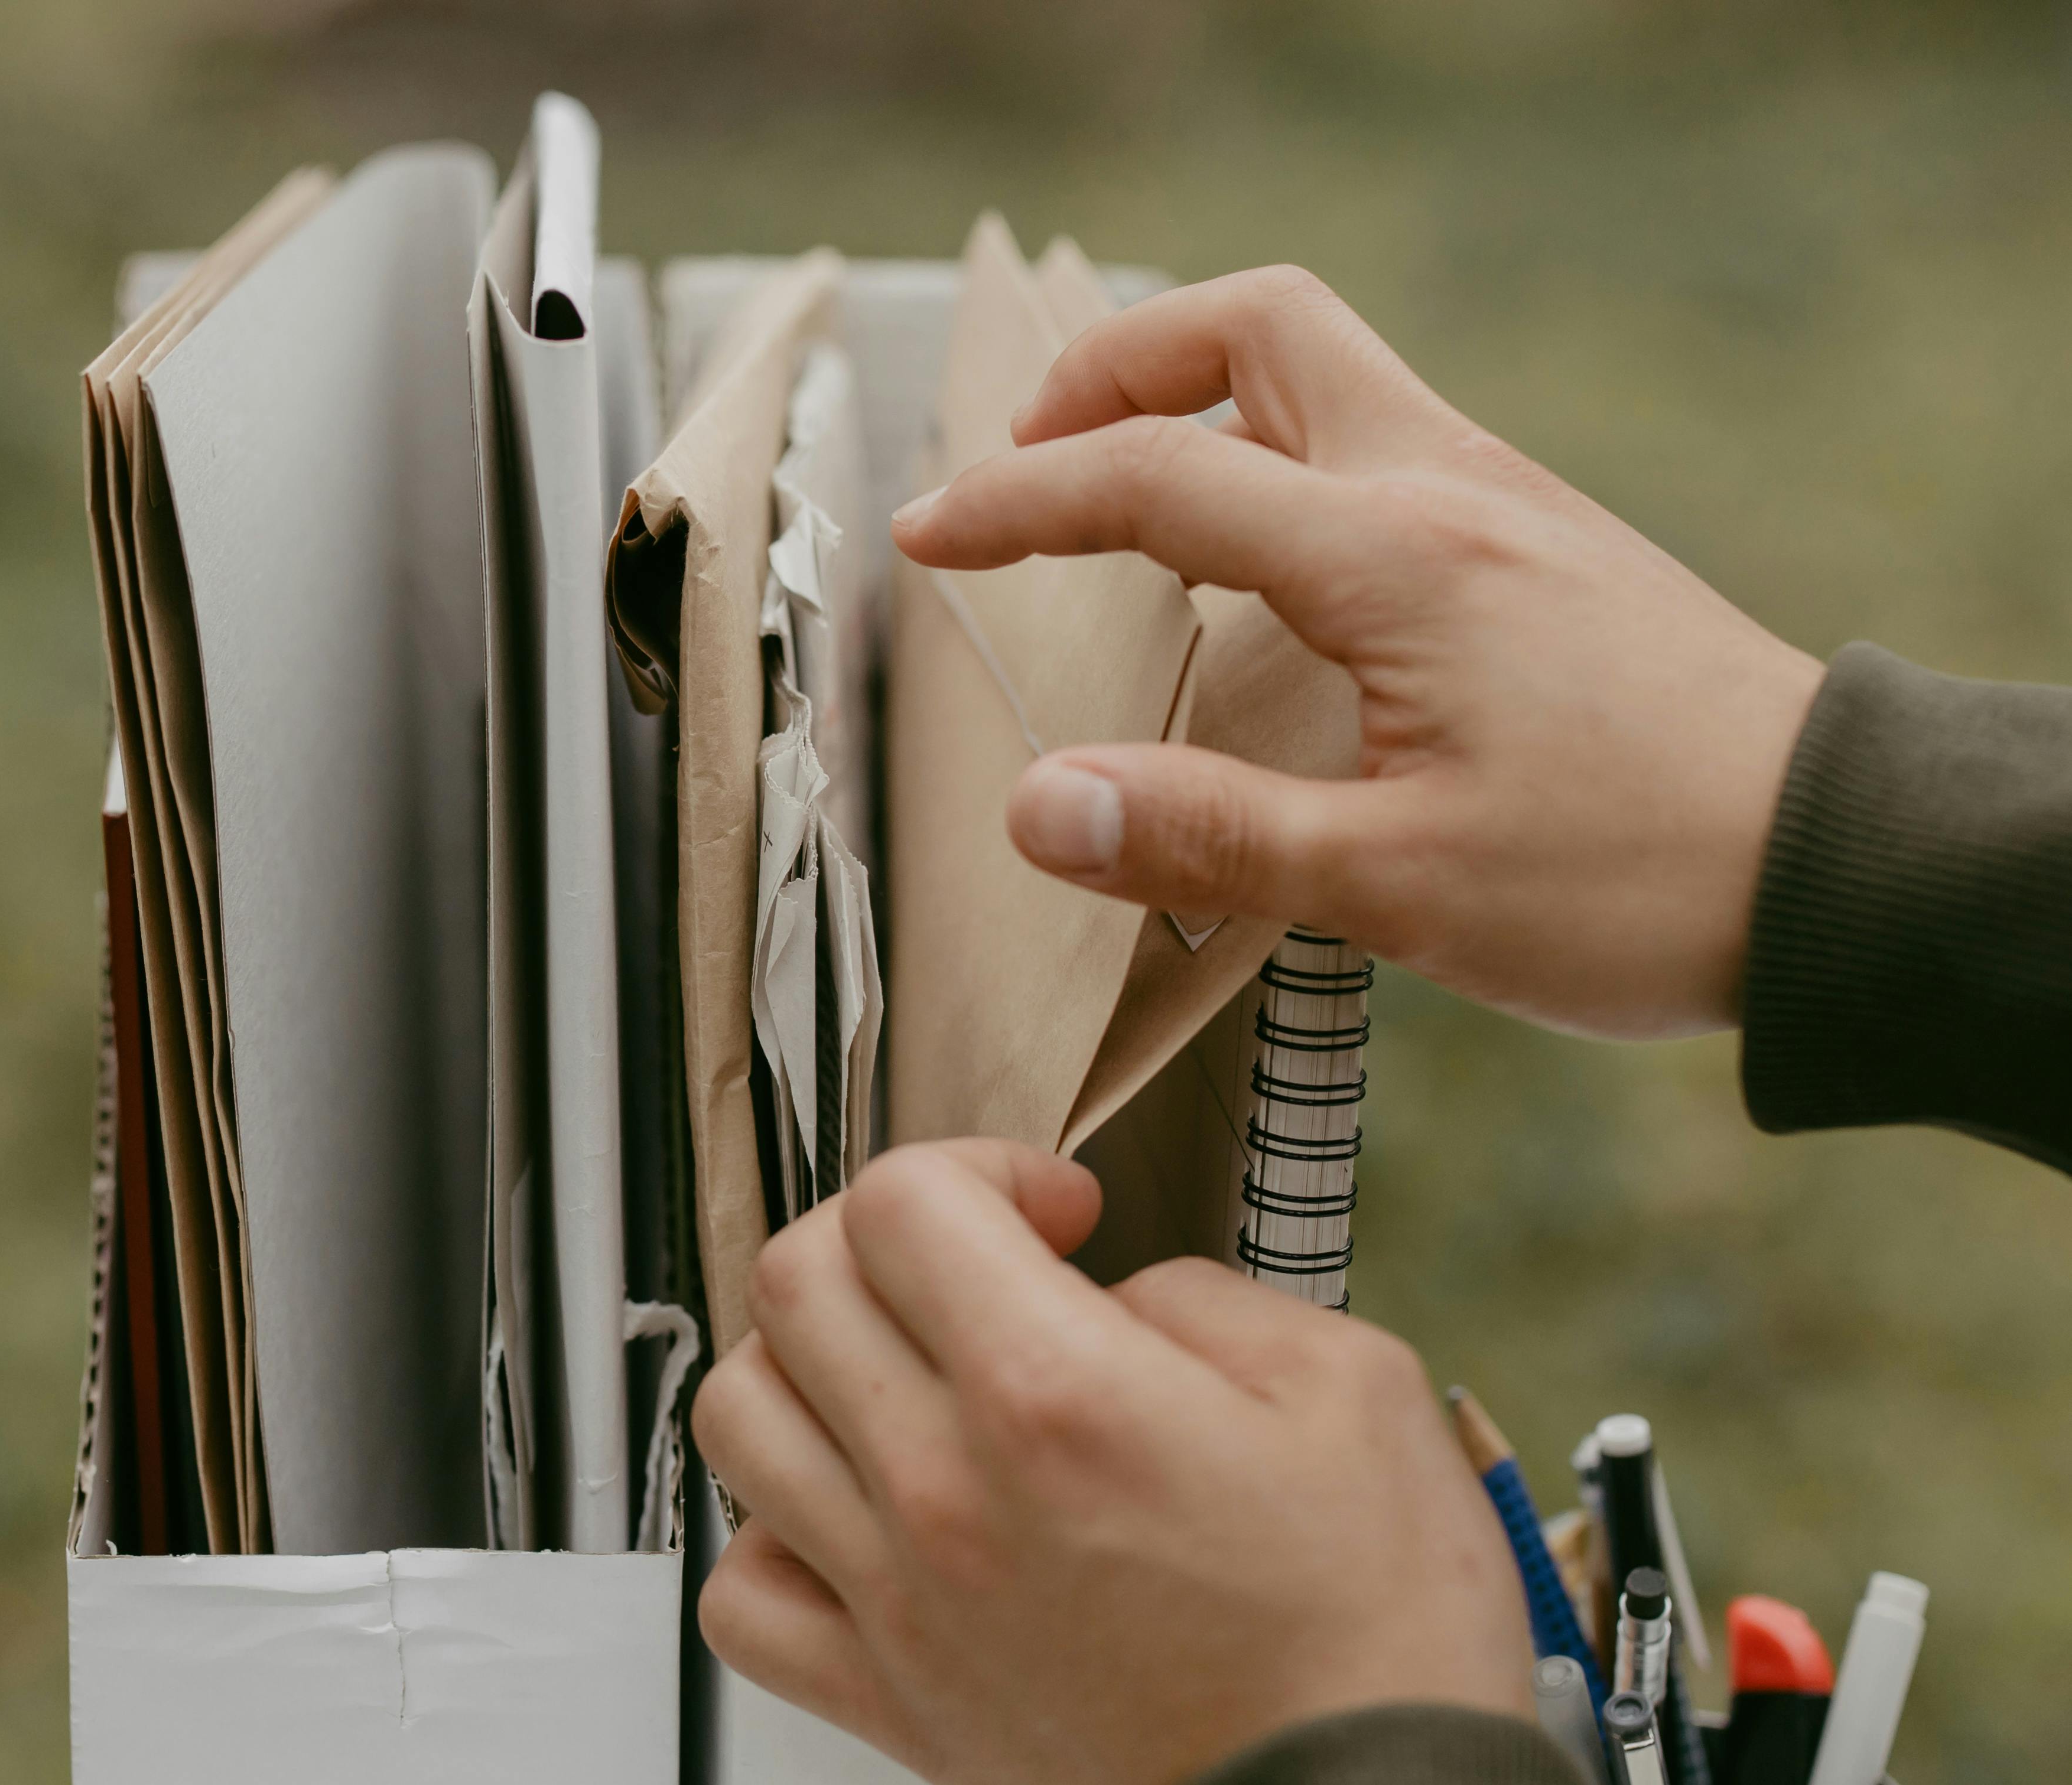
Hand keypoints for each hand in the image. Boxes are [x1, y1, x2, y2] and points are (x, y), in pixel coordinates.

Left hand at [691, 1140, 1532, 1784]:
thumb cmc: (1376, 1642)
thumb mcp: (1353, 1390)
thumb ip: (1207, 1298)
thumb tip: (1116, 1296)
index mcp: (1056, 1395)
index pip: (903, 1200)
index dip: (983, 1166)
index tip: (1057, 1213)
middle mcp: (949, 1494)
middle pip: (795, 1285)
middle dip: (886, 1237)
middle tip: (980, 1268)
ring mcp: (904, 1602)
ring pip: (742, 1417)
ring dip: (809, 1363)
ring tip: (903, 1375)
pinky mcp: (894, 1702)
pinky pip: (746, 1595)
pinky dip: (774, 1535)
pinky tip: (860, 1514)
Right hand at [893, 266, 1823, 1038]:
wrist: (1841, 865)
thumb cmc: (1638, 878)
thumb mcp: (1400, 884)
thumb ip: (1205, 835)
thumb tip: (1036, 807)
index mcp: (1395, 555)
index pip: (1154, 476)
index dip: (1018, 501)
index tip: (929, 536)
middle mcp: (1449, 489)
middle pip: (1255, 327)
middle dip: (1119, 364)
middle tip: (1036, 453)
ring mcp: (1504, 503)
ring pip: (1324, 370)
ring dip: (1202, 400)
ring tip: (1121, 502)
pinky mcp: (1539, 544)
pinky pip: (1379, 441)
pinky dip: (1280, 456)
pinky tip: (1261, 573)